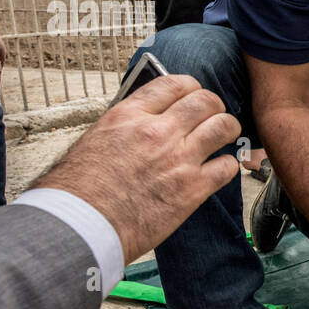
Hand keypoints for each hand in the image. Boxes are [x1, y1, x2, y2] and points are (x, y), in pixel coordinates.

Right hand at [33, 74, 239, 262]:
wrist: (82, 224)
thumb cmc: (80, 189)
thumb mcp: (97, 139)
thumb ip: (127, 126)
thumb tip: (146, 120)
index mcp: (130, 116)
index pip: (174, 84)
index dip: (190, 87)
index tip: (193, 94)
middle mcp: (158, 132)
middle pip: (205, 101)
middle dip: (214, 106)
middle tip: (213, 116)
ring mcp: (178, 159)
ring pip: (224, 127)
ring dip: (227, 129)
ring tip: (224, 136)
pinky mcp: (192, 189)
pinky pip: (227, 166)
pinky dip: (227, 166)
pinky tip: (218, 169)